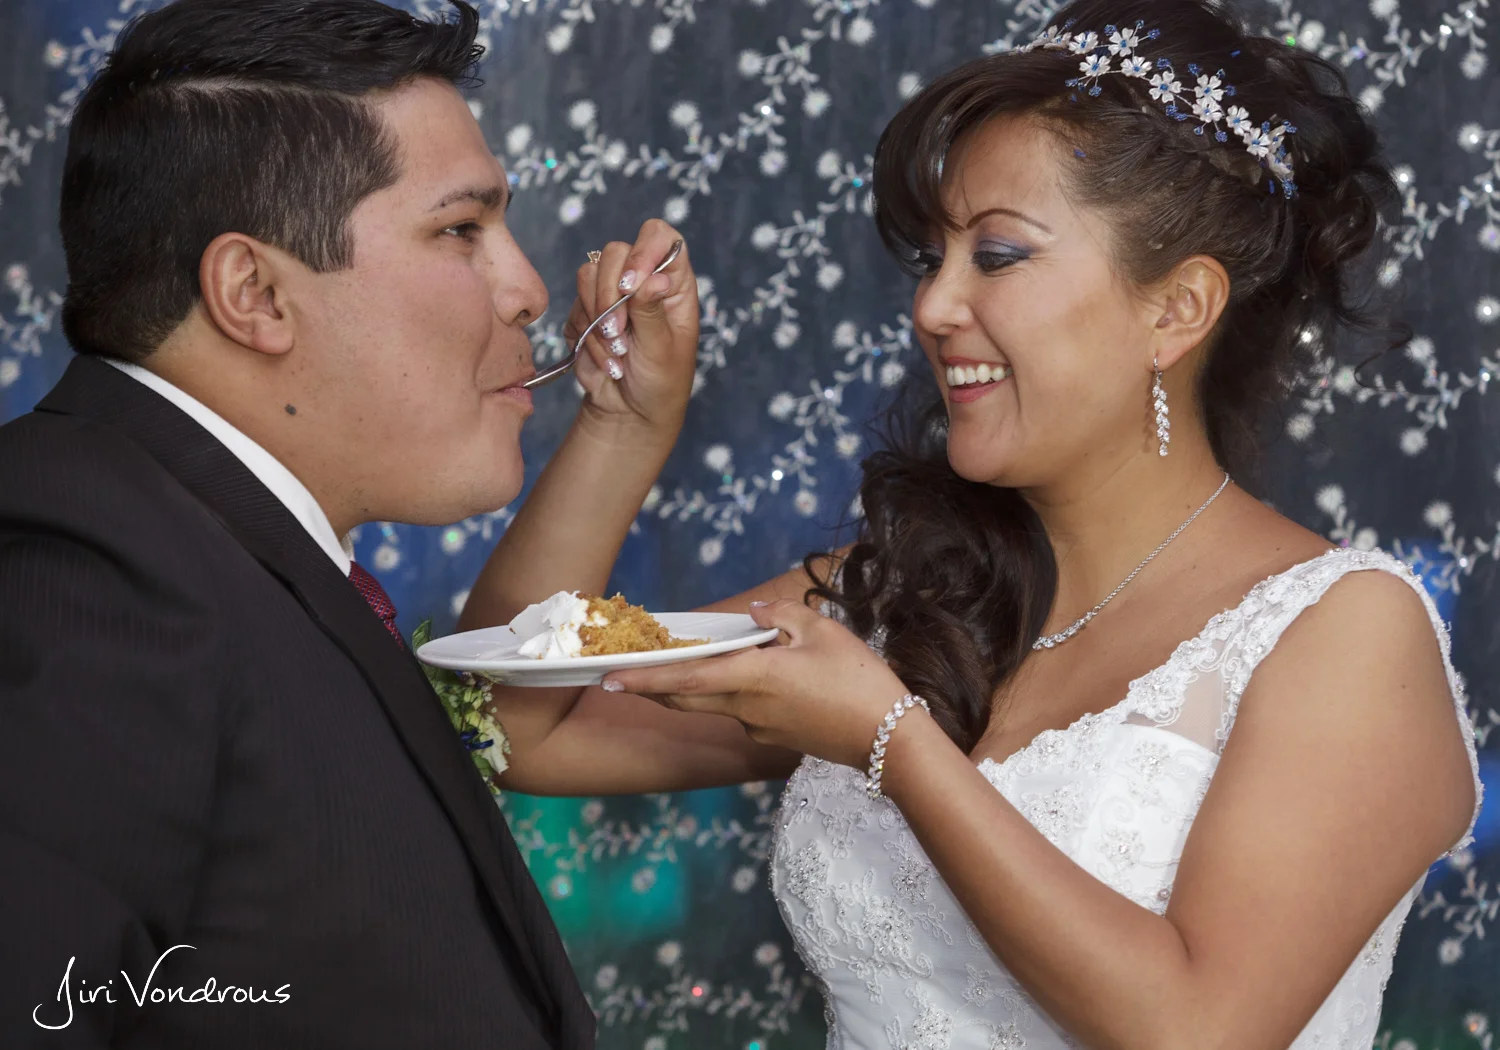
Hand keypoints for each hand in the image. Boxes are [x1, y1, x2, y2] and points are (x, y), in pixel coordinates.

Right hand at [567, 219, 698, 437]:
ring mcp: (612, 293)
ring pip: (588, 275)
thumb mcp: (662, 350)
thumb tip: (653, 279)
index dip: (643, 251)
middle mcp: (643, 280)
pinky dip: (585, 334)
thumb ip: (652, 312)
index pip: (660, 238)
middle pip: (615, 252)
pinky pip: (574, 304)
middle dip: (610, 295)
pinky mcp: (587, 311)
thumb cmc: (661, 382)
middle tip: (618, 333)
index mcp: (673, 283)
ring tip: (616, 351)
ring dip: (596, 317)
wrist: (630, 413)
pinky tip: (605, 358)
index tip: (630, 286)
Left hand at [600, 600, 912, 769]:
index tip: (609, 678)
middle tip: (624, 672)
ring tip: (700, 656)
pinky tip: (756, 673)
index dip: (644, 678)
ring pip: (714, 703)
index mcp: (754, 677)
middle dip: (654, 686)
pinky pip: (742, 710)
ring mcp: (759, 728)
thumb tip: (755, 615)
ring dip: (699, 685)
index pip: (686, 678)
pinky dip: (734, 692)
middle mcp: (746, 708)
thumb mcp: (824, 632)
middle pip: (687, 697)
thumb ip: (783, 617)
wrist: (889, 740)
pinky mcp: (774, 738)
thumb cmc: (859, 681)